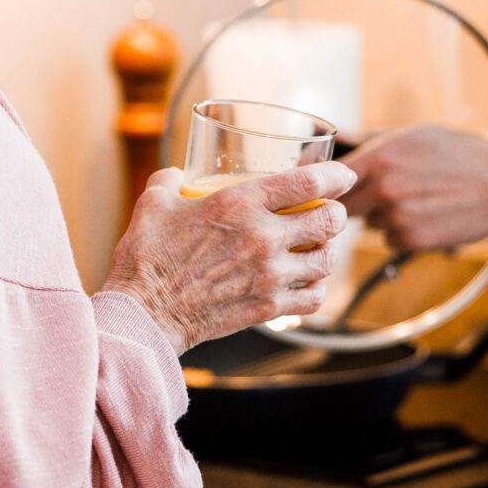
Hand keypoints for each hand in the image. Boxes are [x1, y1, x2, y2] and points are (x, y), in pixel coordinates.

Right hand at [103, 164, 352, 351]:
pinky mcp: (268, 308)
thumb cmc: (146, 256)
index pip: (307, 181)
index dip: (335, 175)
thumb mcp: (154, 202)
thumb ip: (171, 181)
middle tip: (330, 212)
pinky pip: (314, 298)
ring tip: (319, 247)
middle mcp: (263, 237)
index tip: (343, 176)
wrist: (145, 312)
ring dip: (328, 250)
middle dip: (336, 213)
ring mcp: (269, 275)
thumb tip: (179, 175)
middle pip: (328, 219)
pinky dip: (318, 288)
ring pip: (326, 259)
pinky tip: (308, 282)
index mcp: (240, 203)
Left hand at [339, 125, 487, 251]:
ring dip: (381, 216)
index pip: (328, 178)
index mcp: (379, 158)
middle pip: (343, 206)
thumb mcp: (413, 135)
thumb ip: (369, 139)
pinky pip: (389, 240)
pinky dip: (401, 232)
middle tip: (375, 194)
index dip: (325, 184)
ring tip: (415, 200)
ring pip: (369, 223)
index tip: (327, 186)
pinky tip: (425, 216)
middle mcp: (383, 189)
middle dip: (353, 202)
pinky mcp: (412, 241)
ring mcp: (397, 218)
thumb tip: (337, 135)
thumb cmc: (457, 153)